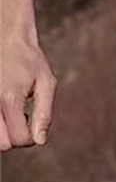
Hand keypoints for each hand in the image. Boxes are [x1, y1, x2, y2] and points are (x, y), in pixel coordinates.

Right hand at [0, 30, 56, 148]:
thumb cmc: (28, 59)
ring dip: (3, 132)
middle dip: (15, 138)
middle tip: (21, 118)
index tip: (33, 122)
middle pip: (2, 145)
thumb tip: (40, 141)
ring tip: (10, 113)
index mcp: (10, 99)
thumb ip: (44, 113)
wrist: (5, 37)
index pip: (20, 139)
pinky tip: (2, 108)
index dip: (31, 137)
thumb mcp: (46, 82)